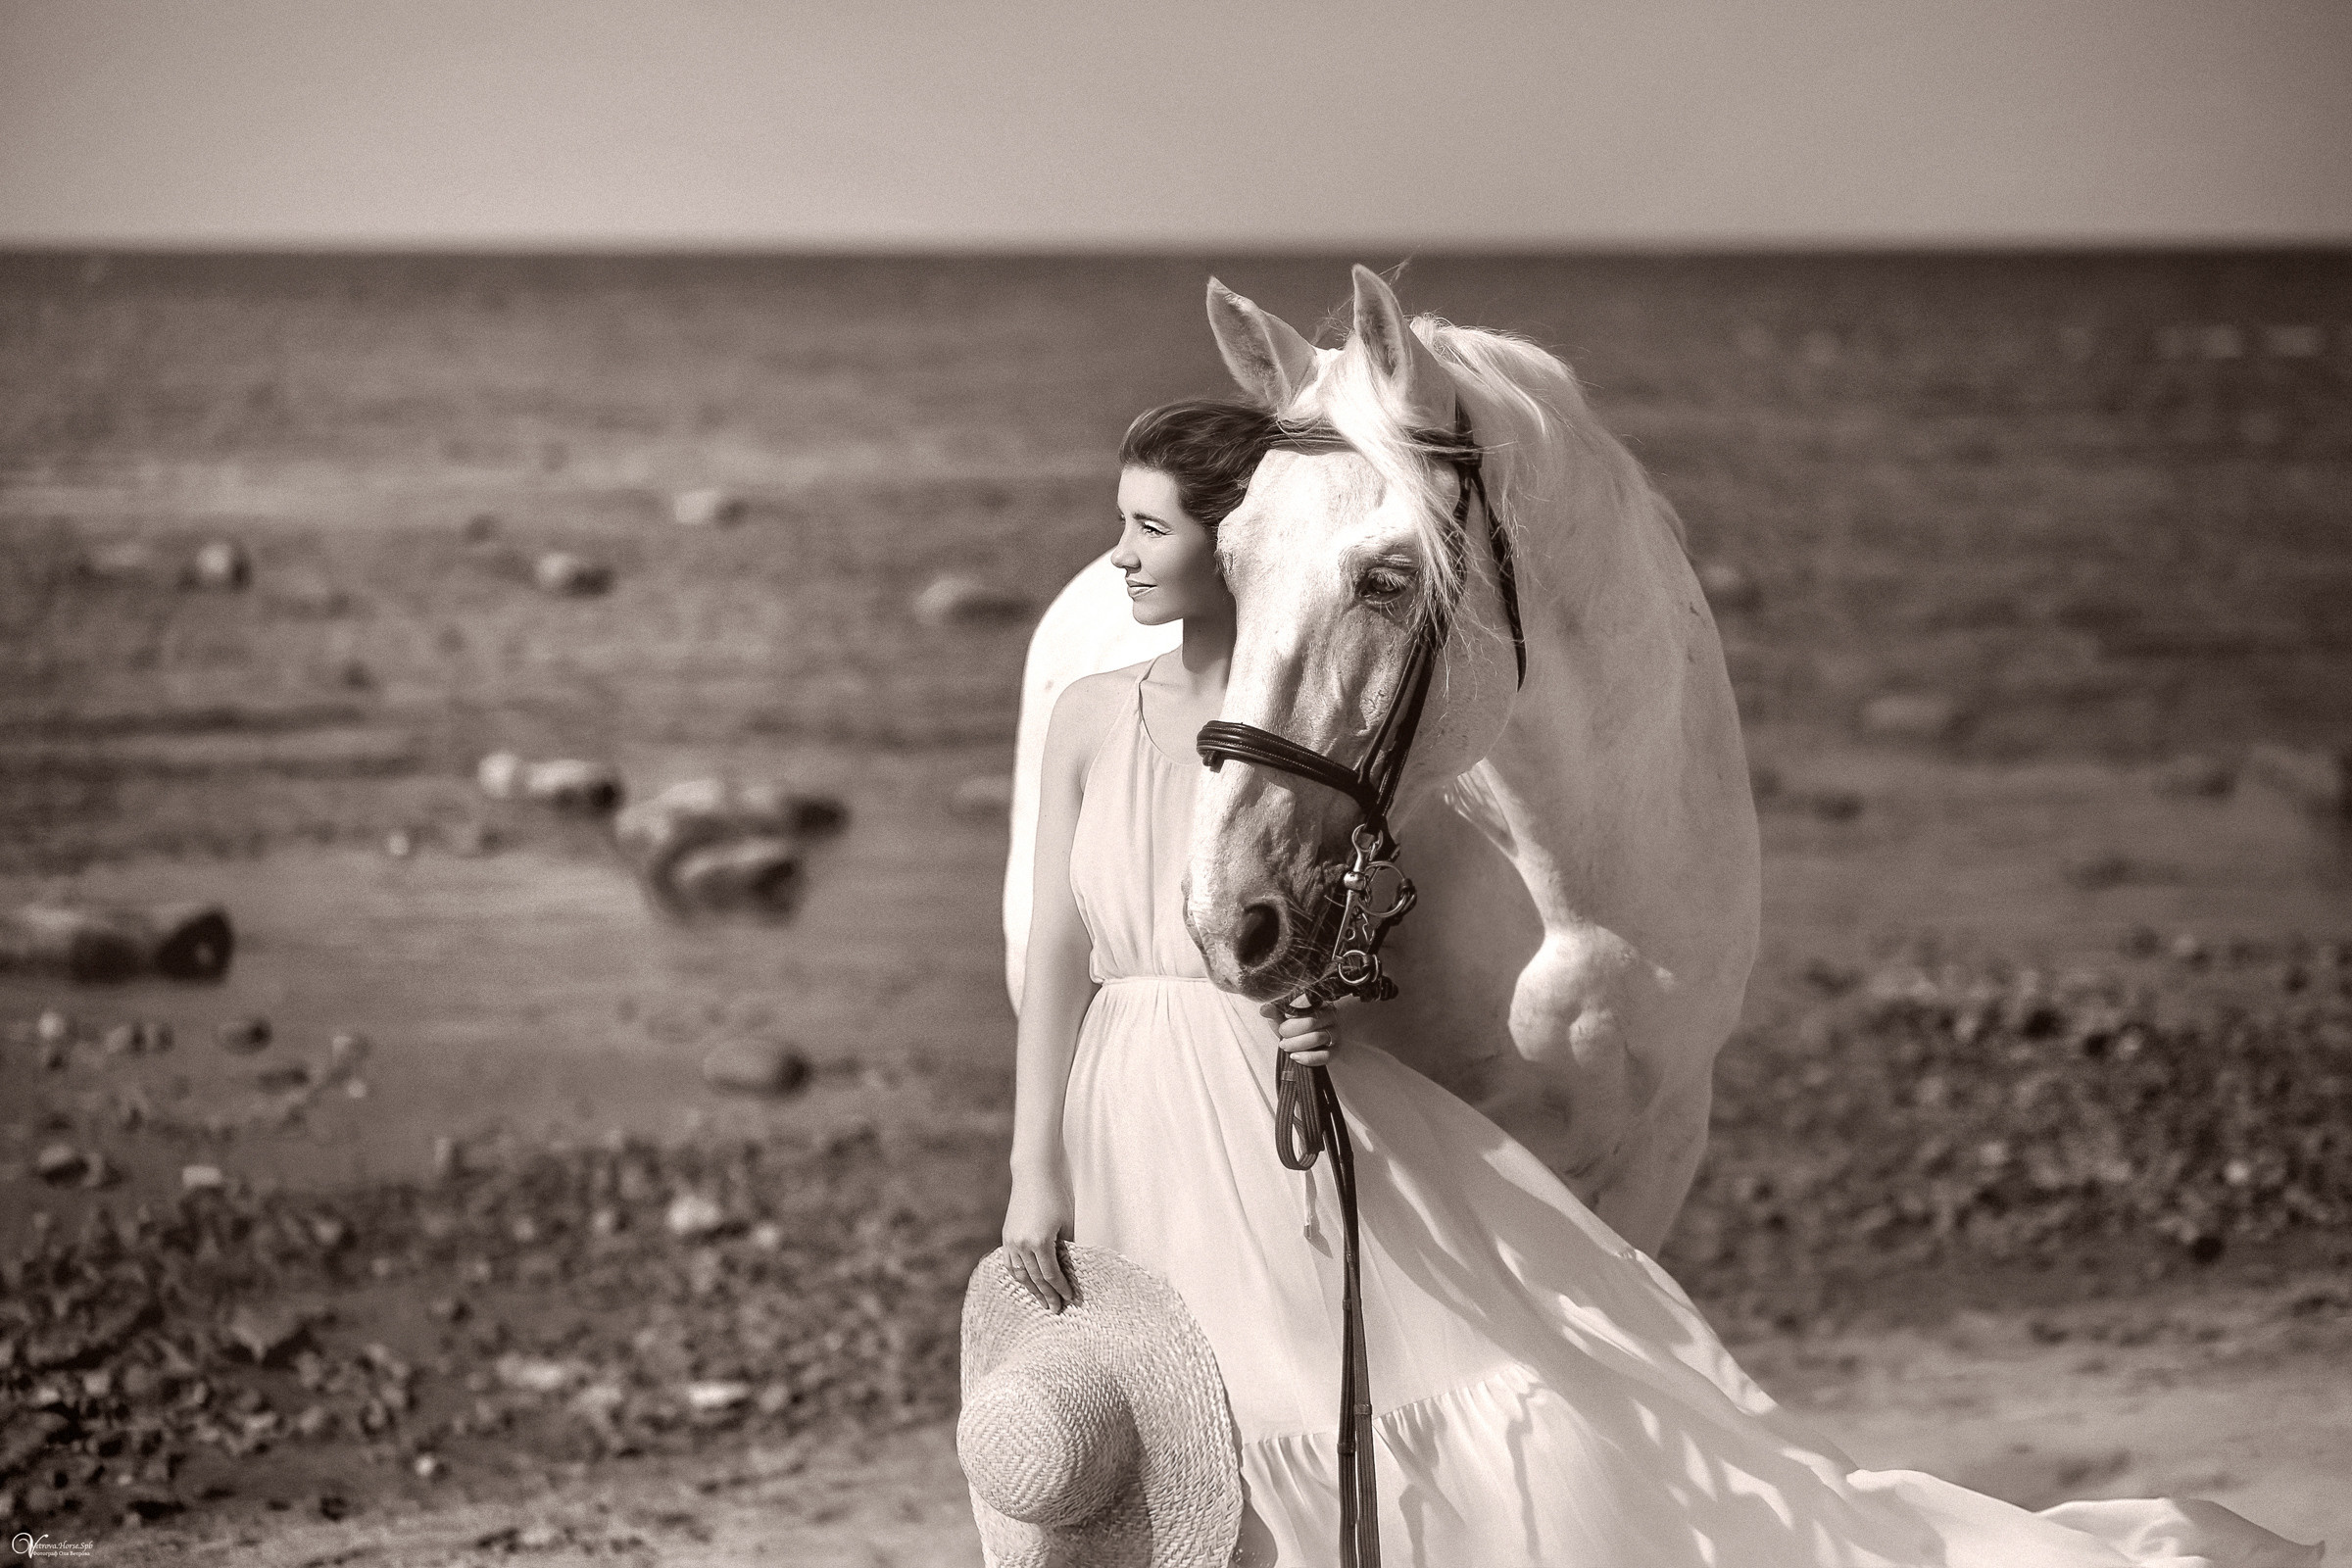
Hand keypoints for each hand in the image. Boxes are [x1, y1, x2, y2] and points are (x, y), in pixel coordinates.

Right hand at [1001, 1163, 1075, 1312]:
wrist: (1035, 1172)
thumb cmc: (1057, 1194)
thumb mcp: (1067, 1222)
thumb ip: (1066, 1247)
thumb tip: (1068, 1268)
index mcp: (1040, 1242)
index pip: (1051, 1275)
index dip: (1061, 1289)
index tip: (1070, 1299)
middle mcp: (1022, 1244)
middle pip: (1036, 1279)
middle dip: (1047, 1295)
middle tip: (1056, 1310)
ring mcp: (1011, 1240)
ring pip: (1020, 1274)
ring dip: (1031, 1290)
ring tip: (1042, 1302)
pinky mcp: (1007, 1236)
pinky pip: (1010, 1263)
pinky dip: (1018, 1276)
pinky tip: (1026, 1284)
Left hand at [1274, 997, 1340, 1067]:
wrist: (1297, 1045)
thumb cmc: (1291, 1027)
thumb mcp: (1279, 1017)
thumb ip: (1273, 1011)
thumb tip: (1265, 1009)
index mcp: (1316, 1002)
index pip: (1311, 999)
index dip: (1297, 1006)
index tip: (1286, 1014)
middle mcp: (1329, 1015)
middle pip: (1311, 1022)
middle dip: (1291, 1031)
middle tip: (1282, 1034)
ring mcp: (1334, 1033)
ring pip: (1317, 1038)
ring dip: (1296, 1044)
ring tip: (1285, 1045)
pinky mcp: (1335, 1050)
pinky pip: (1325, 1056)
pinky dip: (1307, 1058)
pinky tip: (1295, 1056)